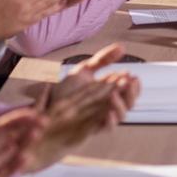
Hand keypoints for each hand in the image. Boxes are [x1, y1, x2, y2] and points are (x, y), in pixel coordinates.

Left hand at [16, 44, 141, 170]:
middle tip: (130, 82)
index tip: (133, 75)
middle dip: (131, 93)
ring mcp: (99, 118)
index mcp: (107, 92)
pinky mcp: (89, 130)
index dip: (133, 84)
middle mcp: (106, 106)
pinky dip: (110, 122)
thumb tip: (123, 47)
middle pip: (128, 103)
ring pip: (120, 116)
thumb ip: (102, 60)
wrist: (43, 112)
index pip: (127, 89)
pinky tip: (108, 113)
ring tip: (115, 94)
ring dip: (121, 106)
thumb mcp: (83, 71)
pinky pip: (105, 129)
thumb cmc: (63, 93)